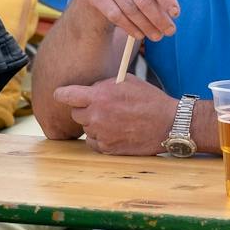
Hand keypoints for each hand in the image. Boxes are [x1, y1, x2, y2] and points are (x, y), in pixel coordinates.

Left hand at [52, 78, 176, 153]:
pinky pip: (94, 142)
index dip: (62, 94)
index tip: (61, 95)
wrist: (168, 123)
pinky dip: (101, 137)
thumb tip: (89, 88)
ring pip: (86, 128)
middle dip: (86, 109)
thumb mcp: (126, 81)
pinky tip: (116, 131)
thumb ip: (103, 85)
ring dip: (95, 124)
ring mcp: (102, 134)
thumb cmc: (149, 99)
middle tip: (102, 108)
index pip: (65, 96)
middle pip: (75, 114)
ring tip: (115, 120)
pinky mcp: (108, 148)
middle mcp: (96, 116)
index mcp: (99, 96)